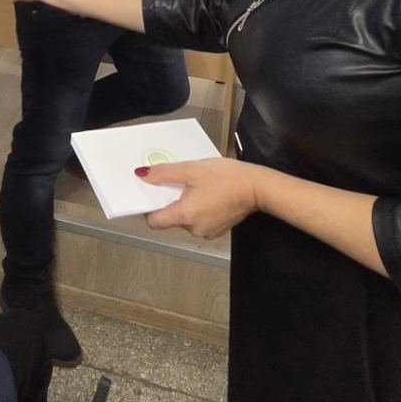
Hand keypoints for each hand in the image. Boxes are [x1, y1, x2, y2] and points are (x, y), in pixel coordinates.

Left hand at [138, 157, 264, 238]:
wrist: (257, 187)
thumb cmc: (226, 177)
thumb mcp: (191, 169)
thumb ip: (165, 174)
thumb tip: (142, 176)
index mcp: (184, 216)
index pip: (154, 221)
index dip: (150, 207)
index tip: (153, 193)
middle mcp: (194, 229)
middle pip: (171, 219)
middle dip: (172, 201)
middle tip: (180, 183)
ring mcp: (207, 231)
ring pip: (186, 219)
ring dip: (187, 204)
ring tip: (198, 187)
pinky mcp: (218, 229)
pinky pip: (200, 220)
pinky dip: (199, 208)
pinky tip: (209, 194)